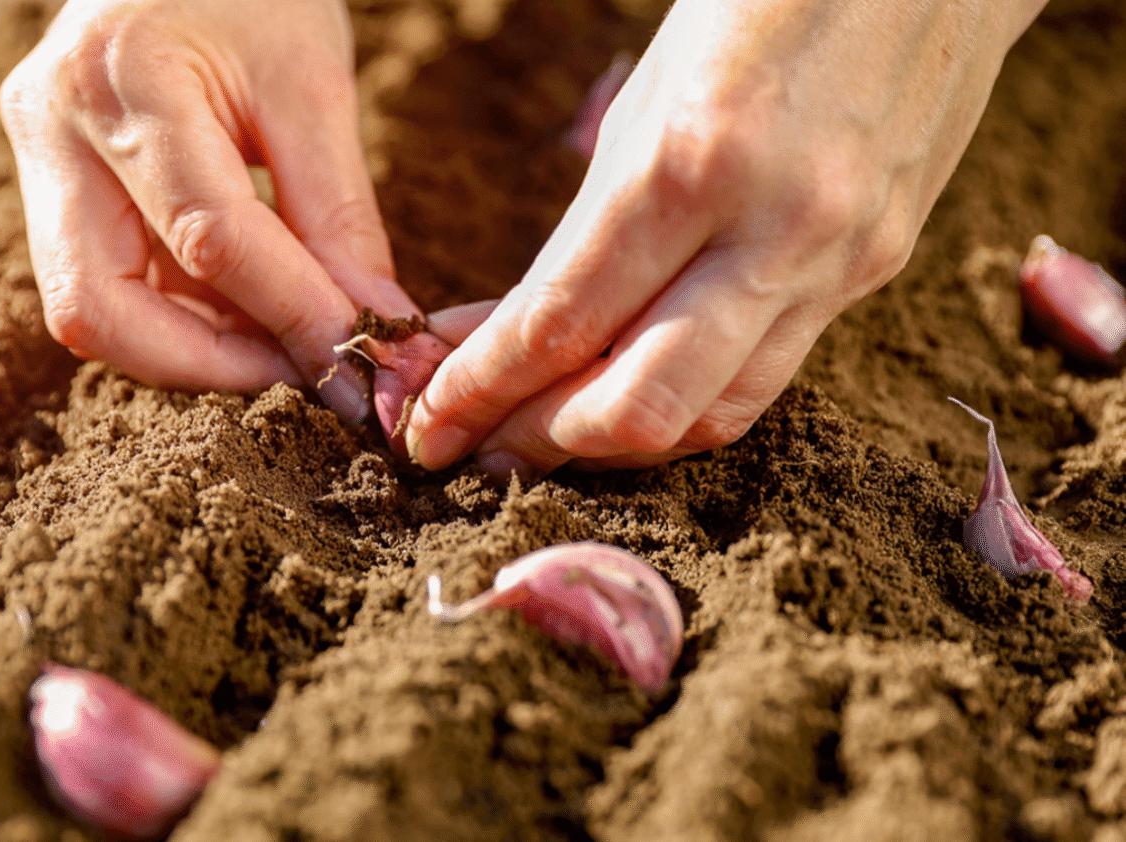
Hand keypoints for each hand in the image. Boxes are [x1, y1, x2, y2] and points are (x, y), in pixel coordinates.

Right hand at [0, 0, 418, 422]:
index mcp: (123, 78)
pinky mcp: (54, 189)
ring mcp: (41, 162)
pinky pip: (112, 288)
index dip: (289, 315)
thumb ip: (339, 218)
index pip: (206, 236)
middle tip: (304, 370)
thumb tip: (370, 335)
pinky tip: (251, 310)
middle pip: (99, 308)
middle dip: (209, 364)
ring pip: (95, 313)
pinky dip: (187, 320)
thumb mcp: (313, 87)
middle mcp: (54, 129)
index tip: (357, 361)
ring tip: (287, 336)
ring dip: (199, 350)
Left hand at [406, 0, 1048, 477]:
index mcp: (691, 162)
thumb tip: (502, 333)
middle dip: (542, 442)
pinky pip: (766, 376)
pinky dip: (685, 401)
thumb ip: (580, 237)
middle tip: (481, 449)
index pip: (562, 324)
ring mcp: (838, 261)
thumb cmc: (755, 5)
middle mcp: (774, 231)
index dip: (482, 393)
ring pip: (713, 416)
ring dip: (616, 442)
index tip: (430, 429)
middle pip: (642, 407)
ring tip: (546, 432)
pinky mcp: (874, 272)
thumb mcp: (643, 103)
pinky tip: (632, 392)